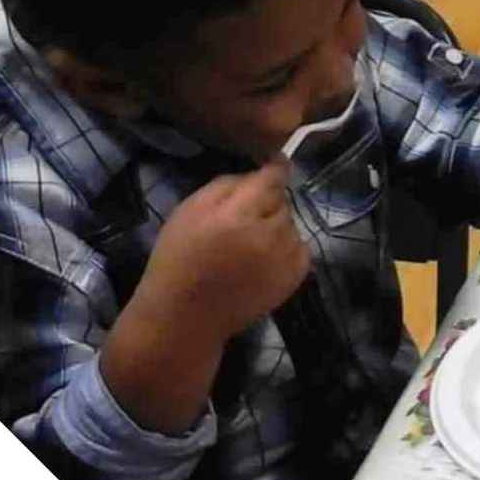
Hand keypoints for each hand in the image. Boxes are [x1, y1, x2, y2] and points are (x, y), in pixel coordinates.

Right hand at [137, 157, 309, 342]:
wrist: (186, 315)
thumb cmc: (179, 259)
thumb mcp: (189, 210)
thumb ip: (227, 185)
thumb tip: (259, 173)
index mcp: (237, 215)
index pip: (272, 179)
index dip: (275, 168)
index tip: (276, 163)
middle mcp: (268, 233)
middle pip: (281, 201)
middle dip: (265, 204)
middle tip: (241, 221)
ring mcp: (286, 256)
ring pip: (290, 223)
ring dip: (276, 226)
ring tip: (249, 245)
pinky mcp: (296, 276)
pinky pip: (300, 247)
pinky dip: (286, 248)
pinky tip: (262, 261)